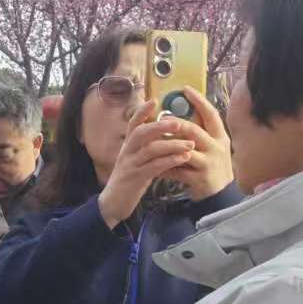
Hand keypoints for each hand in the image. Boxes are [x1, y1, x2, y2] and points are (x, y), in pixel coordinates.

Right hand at [98, 99, 201, 228]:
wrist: (113, 204)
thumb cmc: (128, 181)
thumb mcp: (135, 161)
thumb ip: (146, 149)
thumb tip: (163, 136)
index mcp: (127, 146)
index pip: (133, 124)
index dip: (142, 111)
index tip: (154, 100)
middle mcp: (127, 152)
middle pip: (141, 132)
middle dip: (160, 125)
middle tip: (179, 123)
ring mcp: (130, 165)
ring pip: (150, 150)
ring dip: (171, 145)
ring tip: (189, 144)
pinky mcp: (135, 179)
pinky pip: (154, 167)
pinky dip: (169, 161)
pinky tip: (183, 158)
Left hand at [163, 89, 233, 201]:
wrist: (221, 195)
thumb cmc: (214, 166)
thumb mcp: (214, 147)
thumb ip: (203, 132)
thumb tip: (183, 113)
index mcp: (220, 137)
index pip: (211, 114)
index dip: (199, 100)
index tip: (185, 89)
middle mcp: (216, 148)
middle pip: (193, 130)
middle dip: (175, 123)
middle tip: (161, 118)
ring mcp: (208, 163)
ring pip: (183, 150)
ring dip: (166, 145)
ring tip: (152, 140)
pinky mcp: (199, 178)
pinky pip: (176, 170)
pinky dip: (164, 166)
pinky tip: (154, 164)